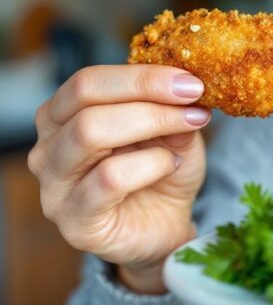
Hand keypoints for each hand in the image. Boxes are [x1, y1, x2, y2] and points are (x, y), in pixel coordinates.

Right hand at [28, 65, 211, 293]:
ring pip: (90, 132)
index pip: (88, 81)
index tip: (188, 79)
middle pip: (85, 99)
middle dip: (147, 93)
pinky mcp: (74, 221)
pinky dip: (150, 164)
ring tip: (188, 128)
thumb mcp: (174, 131)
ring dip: (151, 122)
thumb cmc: (161, 172)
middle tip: (193, 97)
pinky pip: (108, 179)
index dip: (140, 76)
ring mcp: (54, 186)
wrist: (164, 228)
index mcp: (62, 116)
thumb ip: (173, 109)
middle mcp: (48, 147)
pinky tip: (171, 165)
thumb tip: (186, 86)